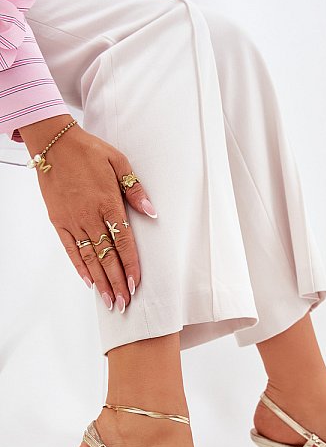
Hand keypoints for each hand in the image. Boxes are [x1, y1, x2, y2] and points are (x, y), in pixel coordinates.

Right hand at [19, 114, 156, 311]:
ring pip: (89, 258)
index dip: (129, 266)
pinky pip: (70, 249)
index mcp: (108, 203)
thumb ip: (135, 191)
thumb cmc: (88, 151)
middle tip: (124, 303)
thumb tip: (151, 212)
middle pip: (106, 257)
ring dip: (100, 281)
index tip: (134, 284)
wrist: (54, 143)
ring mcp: (73, 221)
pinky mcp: (59, 221)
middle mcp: (90, 217)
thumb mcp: (119, 163)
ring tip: (109, 301)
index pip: (123, 242)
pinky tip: (88, 282)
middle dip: (116, 282)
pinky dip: (79, 267)